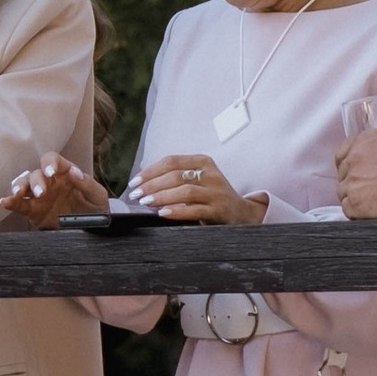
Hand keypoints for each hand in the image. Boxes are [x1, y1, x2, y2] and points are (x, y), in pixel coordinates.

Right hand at [0, 155, 111, 227]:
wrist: (92, 228)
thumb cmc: (95, 207)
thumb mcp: (97, 195)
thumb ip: (87, 184)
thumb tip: (75, 172)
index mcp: (64, 172)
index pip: (52, 160)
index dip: (49, 163)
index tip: (51, 172)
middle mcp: (49, 181)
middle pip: (35, 174)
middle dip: (36, 181)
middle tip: (41, 192)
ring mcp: (39, 196)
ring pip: (23, 185)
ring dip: (19, 187)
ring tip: (19, 194)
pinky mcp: (33, 210)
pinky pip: (19, 204)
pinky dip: (10, 202)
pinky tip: (5, 202)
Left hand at [129, 152, 265, 223]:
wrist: (242, 214)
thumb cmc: (211, 196)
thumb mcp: (197, 180)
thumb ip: (175, 177)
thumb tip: (142, 180)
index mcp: (202, 162)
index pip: (171, 161)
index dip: (150, 171)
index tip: (134, 182)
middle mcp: (211, 174)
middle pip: (175, 175)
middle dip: (151, 185)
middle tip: (136, 195)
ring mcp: (216, 192)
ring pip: (185, 191)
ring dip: (162, 197)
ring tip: (146, 203)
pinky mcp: (219, 210)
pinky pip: (195, 209)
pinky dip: (177, 211)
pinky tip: (163, 213)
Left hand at [336, 127, 376, 217]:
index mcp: (363, 141)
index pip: (342, 154)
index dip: (351, 166)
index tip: (359, 174)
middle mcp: (353, 159)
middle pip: (344, 175)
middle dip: (356, 183)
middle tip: (374, 191)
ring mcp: (352, 182)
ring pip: (345, 193)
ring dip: (358, 199)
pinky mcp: (355, 204)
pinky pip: (349, 211)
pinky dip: (359, 214)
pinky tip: (376, 212)